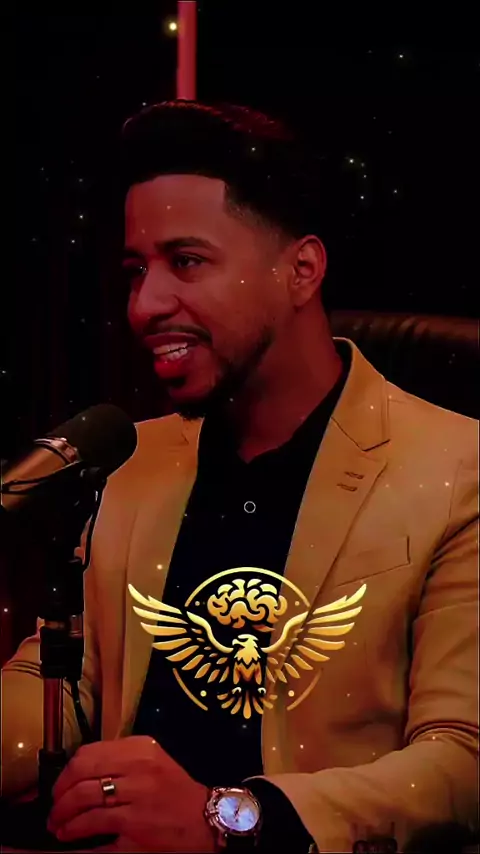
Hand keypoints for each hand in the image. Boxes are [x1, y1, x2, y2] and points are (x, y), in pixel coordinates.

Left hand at [46, 735, 215, 852]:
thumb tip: (81, 768)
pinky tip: (70, 837)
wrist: (207, 820)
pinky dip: (74, 834)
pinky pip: (93, 829)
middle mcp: (138, 771)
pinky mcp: (135, 830)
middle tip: (55, 807)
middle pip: (81, 776)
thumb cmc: (177, 792)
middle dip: (59, 794)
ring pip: (83, 803)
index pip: (89, 753)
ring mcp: (137, 801)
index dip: (67, 771)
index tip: (61, 784)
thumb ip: (122, 758)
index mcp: (141, 749)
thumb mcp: (154, 760)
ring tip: (59, 825)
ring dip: (62, 817)